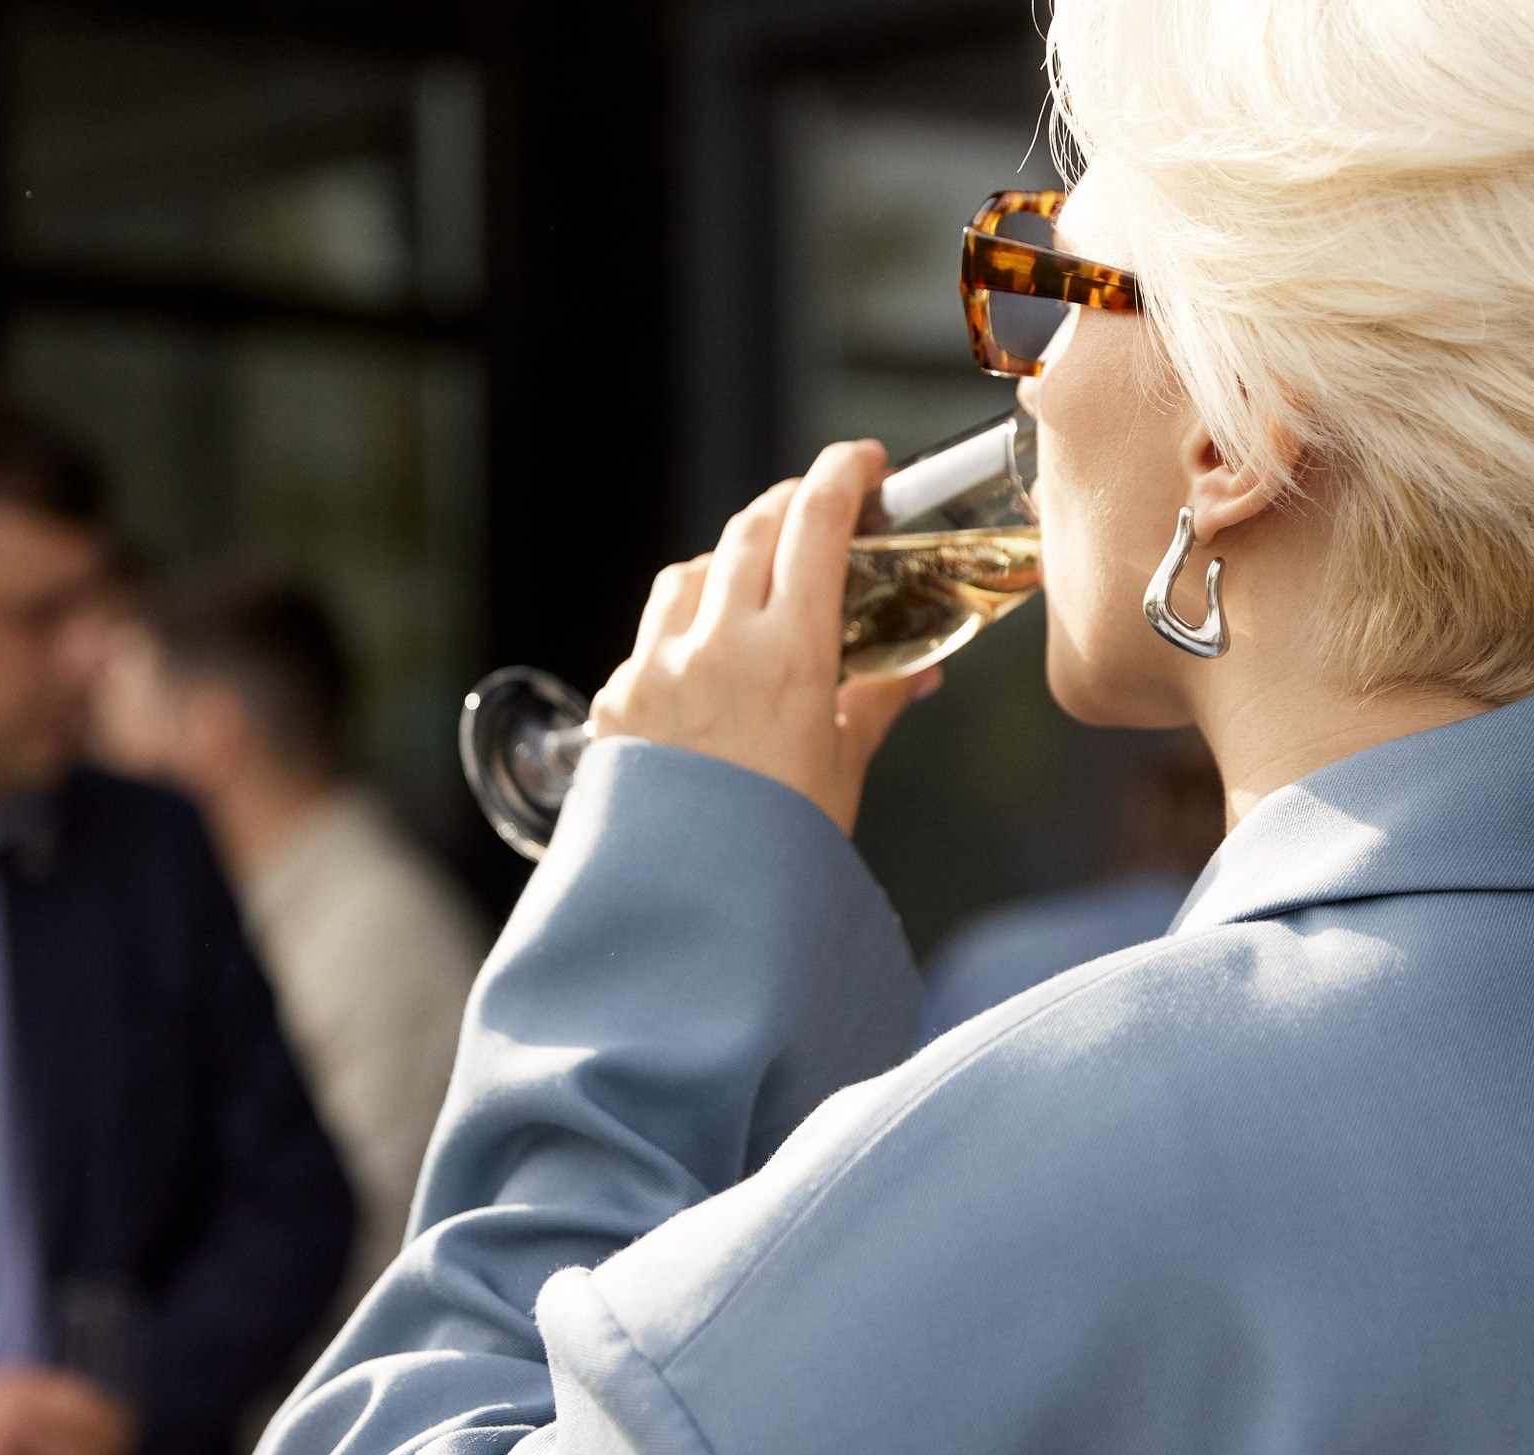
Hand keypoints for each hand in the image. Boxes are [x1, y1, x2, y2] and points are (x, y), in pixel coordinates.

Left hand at [591, 441, 935, 834]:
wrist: (689, 915)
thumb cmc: (779, 851)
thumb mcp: (842, 772)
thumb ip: (874, 706)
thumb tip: (918, 675)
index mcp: (787, 654)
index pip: (814, 525)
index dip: (841, 475)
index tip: (862, 460)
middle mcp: (713, 644)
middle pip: (749, 529)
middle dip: (786, 506)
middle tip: (816, 507)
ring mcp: (655, 668)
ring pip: (690, 573)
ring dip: (728, 561)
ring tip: (757, 584)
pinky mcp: (615, 701)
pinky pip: (651, 639)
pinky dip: (684, 631)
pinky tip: (707, 665)